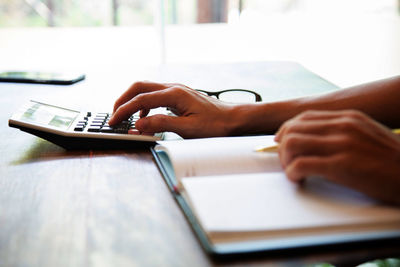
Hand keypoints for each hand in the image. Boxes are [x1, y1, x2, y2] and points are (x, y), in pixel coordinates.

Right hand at [109, 81, 238, 137]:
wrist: (232, 119)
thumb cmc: (215, 125)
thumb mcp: (188, 129)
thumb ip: (162, 124)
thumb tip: (138, 124)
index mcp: (174, 94)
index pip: (141, 100)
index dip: (124, 110)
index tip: (113, 121)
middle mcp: (173, 88)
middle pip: (139, 87)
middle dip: (123, 100)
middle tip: (114, 115)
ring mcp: (176, 90)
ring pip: (146, 89)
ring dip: (133, 101)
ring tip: (125, 116)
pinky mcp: (178, 96)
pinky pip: (155, 95)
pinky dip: (145, 104)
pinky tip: (145, 117)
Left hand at [275, 110, 399, 203]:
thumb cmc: (392, 160)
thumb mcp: (368, 134)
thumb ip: (343, 131)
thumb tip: (318, 137)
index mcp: (348, 118)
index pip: (304, 117)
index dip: (287, 129)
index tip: (282, 142)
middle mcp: (342, 126)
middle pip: (293, 128)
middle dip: (282, 146)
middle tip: (286, 160)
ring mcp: (341, 145)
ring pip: (292, 143)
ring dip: (285, 159)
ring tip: (292, 170)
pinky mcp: (340, 165)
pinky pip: (301, 164)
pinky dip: (292, 173)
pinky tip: (298, 179)